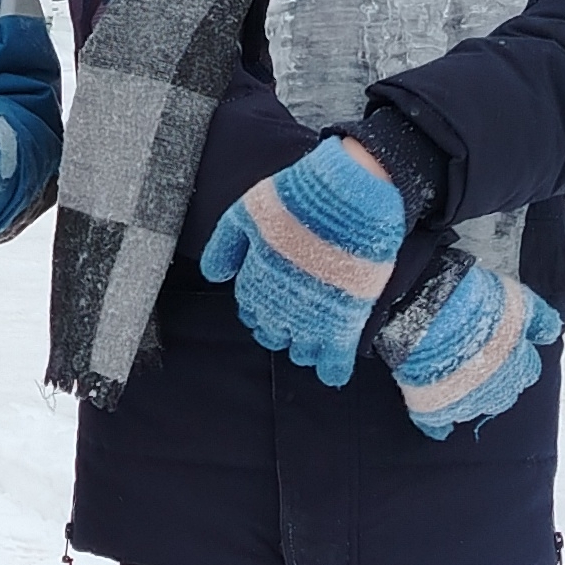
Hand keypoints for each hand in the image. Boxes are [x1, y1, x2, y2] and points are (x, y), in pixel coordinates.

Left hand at [199, 135, 410, 386]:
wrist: (351, 190)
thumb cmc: (297, 195)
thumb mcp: (247, 211)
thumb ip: (225, 246)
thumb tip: (213, 277)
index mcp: (256, 278)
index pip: (250, 309)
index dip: (257, 308)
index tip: (266, 303)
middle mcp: (282, 303)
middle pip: (273, 333)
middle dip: (276, 329)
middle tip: (288, 318)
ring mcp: (315, 312)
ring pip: (301, 351)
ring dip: (302, 348)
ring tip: (308, 340)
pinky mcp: (348, 315)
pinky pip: (336, 356)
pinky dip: (332, 368)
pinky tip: (331, 373)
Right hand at [372, 248, 563, 439]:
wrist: (429, 308)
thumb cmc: (471, 300)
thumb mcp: (518, 301)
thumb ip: (539, 320)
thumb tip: (550, 334)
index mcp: (517, 364)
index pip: (527, 370)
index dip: (518, 357)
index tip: (507, 348)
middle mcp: (495, 388)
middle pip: (503, 393)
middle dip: (497, 381)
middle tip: (482, 362)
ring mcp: (464, 399)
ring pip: (473, 407)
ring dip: (469, 396)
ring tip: (458, 380)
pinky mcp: (433, 404)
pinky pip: (438, 422)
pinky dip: (439, 424)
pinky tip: (439, 426)